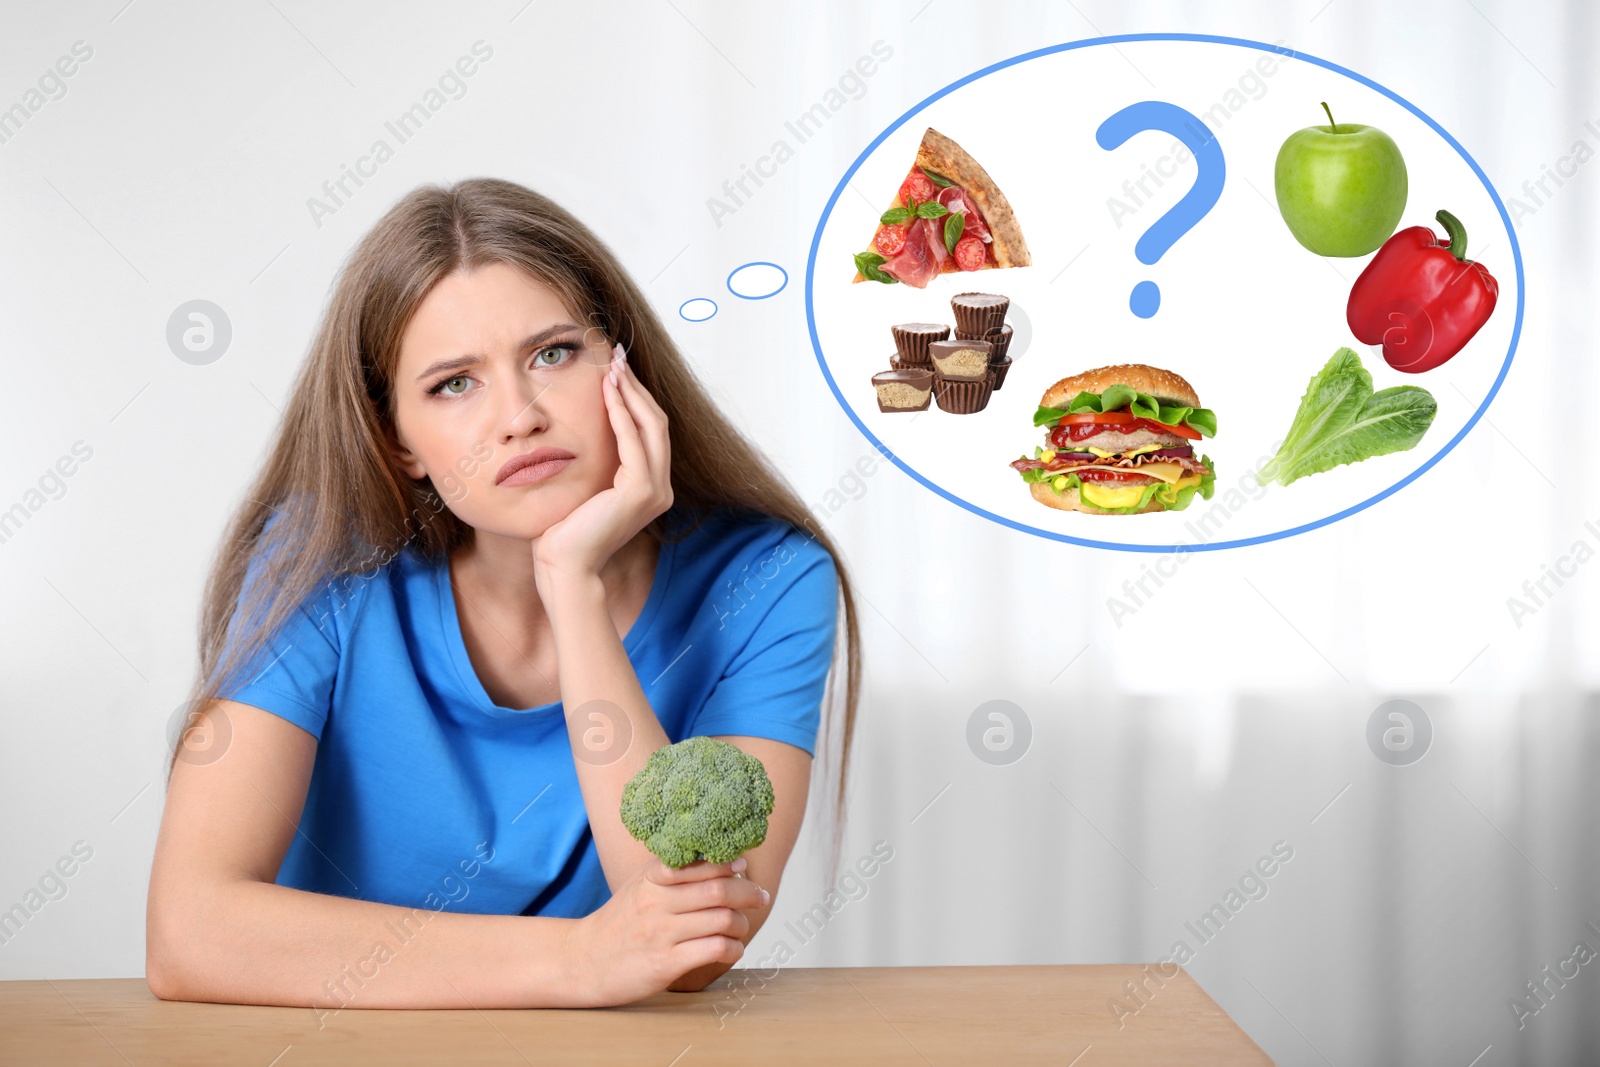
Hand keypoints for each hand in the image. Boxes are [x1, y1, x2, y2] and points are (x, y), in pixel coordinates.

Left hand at [532, 345, 671, 588]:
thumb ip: (596, 462)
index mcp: (651, 487)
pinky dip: (620, 414)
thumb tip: (580, 426)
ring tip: (612, 367)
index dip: (635, 397)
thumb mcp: (585, 488)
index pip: (649, 431)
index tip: (617, 369)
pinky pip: (633, 442)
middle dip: (636, 386)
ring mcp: (655, 491)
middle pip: (656, 422)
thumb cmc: (565, 532)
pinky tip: (606, 393)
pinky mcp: (639, 491)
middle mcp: (661, 488)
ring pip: (650, 426)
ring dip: (630, 393)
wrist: (564, 566)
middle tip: (617, 356)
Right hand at [563, 856, 768, 1006]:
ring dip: (742, 924)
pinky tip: (731, 949)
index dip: (730, 864)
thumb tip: (724, 861)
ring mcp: (660, 933)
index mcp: (652, 878)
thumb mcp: (640, 887)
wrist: (582, 961)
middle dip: (748, 893)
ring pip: (721, 920)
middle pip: (718, 891)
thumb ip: (674, 873)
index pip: (702, 863)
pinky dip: (733, 948)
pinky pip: (713, 949)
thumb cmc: (620, 923)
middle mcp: (656, 902)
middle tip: (761, 897)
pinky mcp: (665, 963)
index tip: (744, 869)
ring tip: (741, 928)